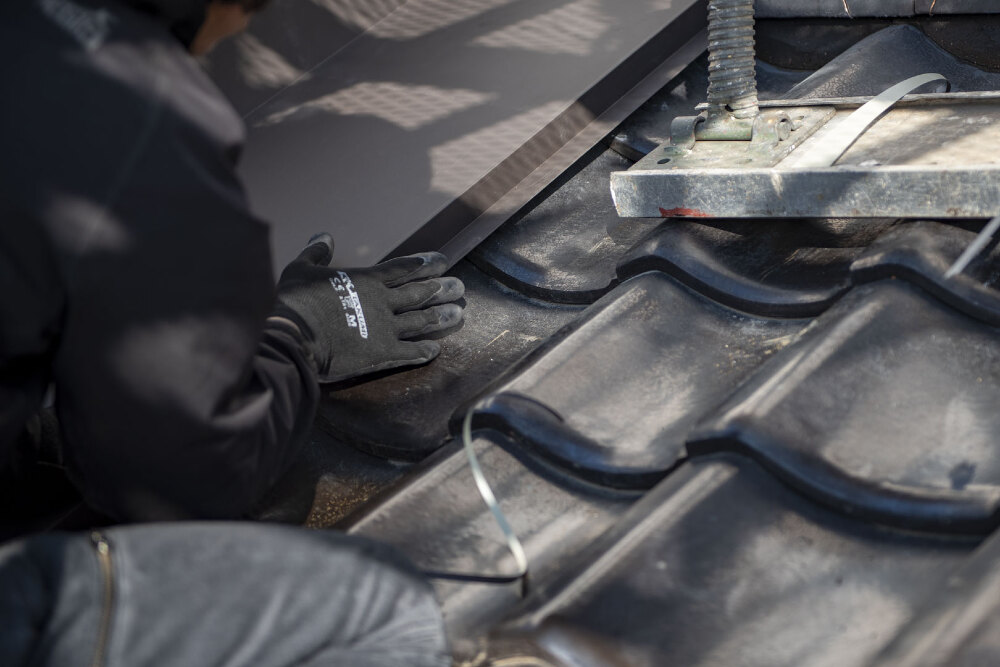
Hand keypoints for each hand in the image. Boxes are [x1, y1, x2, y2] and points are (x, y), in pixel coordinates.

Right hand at [273, 234, 463, 382]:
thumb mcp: (301, 268)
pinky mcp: (382, 353)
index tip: (443, 262)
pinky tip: (436, 350)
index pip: (402, 268)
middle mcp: (382, 301)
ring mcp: (385, 327)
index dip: (424, 264)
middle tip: (459, 287)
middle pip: (419, 293)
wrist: (294, 335)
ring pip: (420, 320)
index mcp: (366, 280)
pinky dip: (424, 351)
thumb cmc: (295, 301)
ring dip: (440, 317)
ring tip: (458, 313)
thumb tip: (324, 236)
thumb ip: (316, 252)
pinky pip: (410, 352)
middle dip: (441, 289)